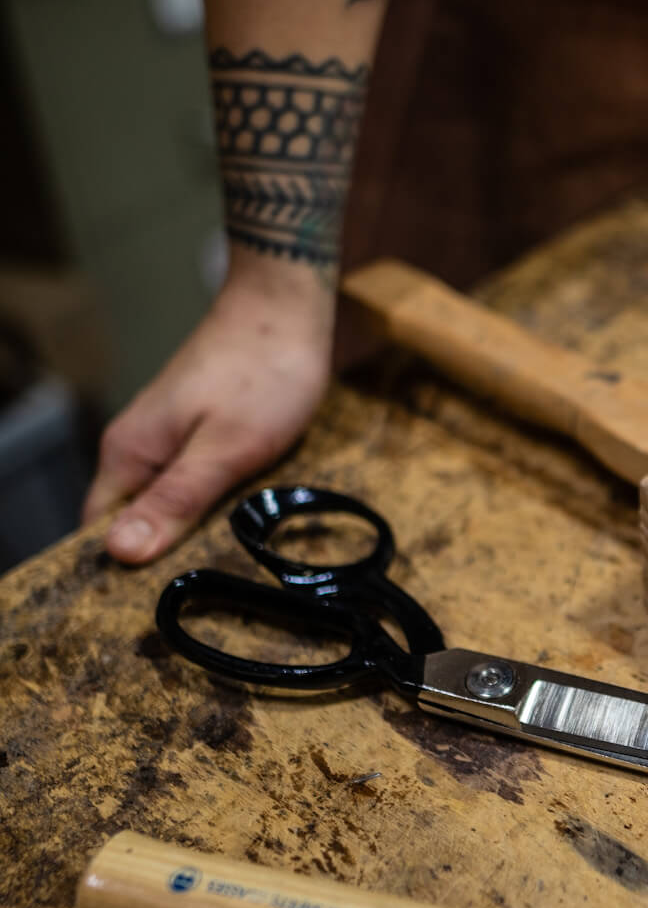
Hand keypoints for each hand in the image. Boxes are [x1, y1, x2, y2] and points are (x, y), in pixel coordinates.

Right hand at [83, 258, 334, 562]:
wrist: (287, 306)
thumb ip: (175, 499)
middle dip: (165, 557)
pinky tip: (244, 519)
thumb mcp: (225, 447)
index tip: (161, 601)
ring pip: (167, 505)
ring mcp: (166, 440)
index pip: (100, 533)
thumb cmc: (262, 372)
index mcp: (129, 454)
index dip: (124, 572)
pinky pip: (192, 485)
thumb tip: (120, 553)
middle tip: (209, 586)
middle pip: (134, 524)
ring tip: (231, 560)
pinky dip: (215, 505)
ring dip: (195, 532)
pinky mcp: (196, 434)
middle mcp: (137, 449)